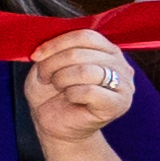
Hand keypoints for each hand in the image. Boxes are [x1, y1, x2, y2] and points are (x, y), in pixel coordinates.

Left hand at [21, 32, 141, 140]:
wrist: (55, 124)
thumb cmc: (53, 95)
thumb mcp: (48, 65)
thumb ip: (54, 50)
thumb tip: (48, 43)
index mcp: (106, 50)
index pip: (85, 36)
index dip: (56, 44)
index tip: (36, 56)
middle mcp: (119, 64)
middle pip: (81, 52)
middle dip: (53, 64)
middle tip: (45, 77)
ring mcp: (123, 84)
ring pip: (86, 70)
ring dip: (62, 79)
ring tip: (58, 87)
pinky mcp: (119, 104)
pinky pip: (90, 91)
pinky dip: (72, 94)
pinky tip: (70, 99)